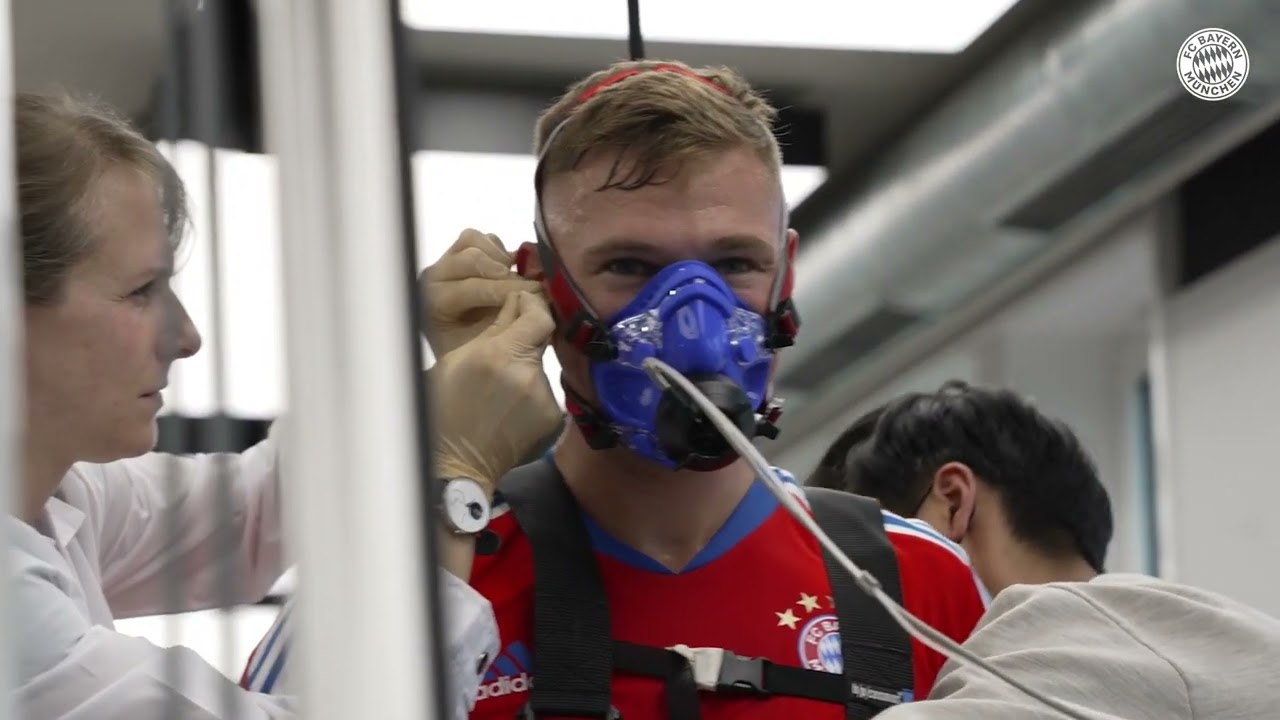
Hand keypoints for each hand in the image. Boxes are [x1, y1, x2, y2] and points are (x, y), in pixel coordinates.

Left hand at [419, 229, 543, 356]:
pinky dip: (499, 249)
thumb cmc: (470, 350)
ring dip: (501, 259)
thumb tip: (534, 301)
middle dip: (506, 276)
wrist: (458, 346)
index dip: (504, 291)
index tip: (533, 298)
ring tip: (516, 279)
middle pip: (473, 259)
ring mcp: (446, 260)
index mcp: (434, 302)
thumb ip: (504, 324)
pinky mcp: (459, 250)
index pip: (471, 287)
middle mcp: (434, 276)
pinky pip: (481, 237)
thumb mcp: (482, 347)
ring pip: (474, 241)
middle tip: (531, 290)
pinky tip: (509, 269)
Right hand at [430, 291, 561, 492]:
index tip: (523, 306)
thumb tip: (513, 303)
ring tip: (499, 395)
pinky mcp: (553, 420)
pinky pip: (545, 397)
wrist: (456, 465)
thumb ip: (491, 330)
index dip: (533, 307)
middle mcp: (529, 376)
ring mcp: (545, 400)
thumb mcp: (455, 361)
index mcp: (501, 355)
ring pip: (540, 371)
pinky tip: (508, 413)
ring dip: (525, 373)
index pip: (540, 317)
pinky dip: (530, 399)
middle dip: (523, 343)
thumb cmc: (444, 410)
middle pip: (541, 343)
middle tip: (503, 355)